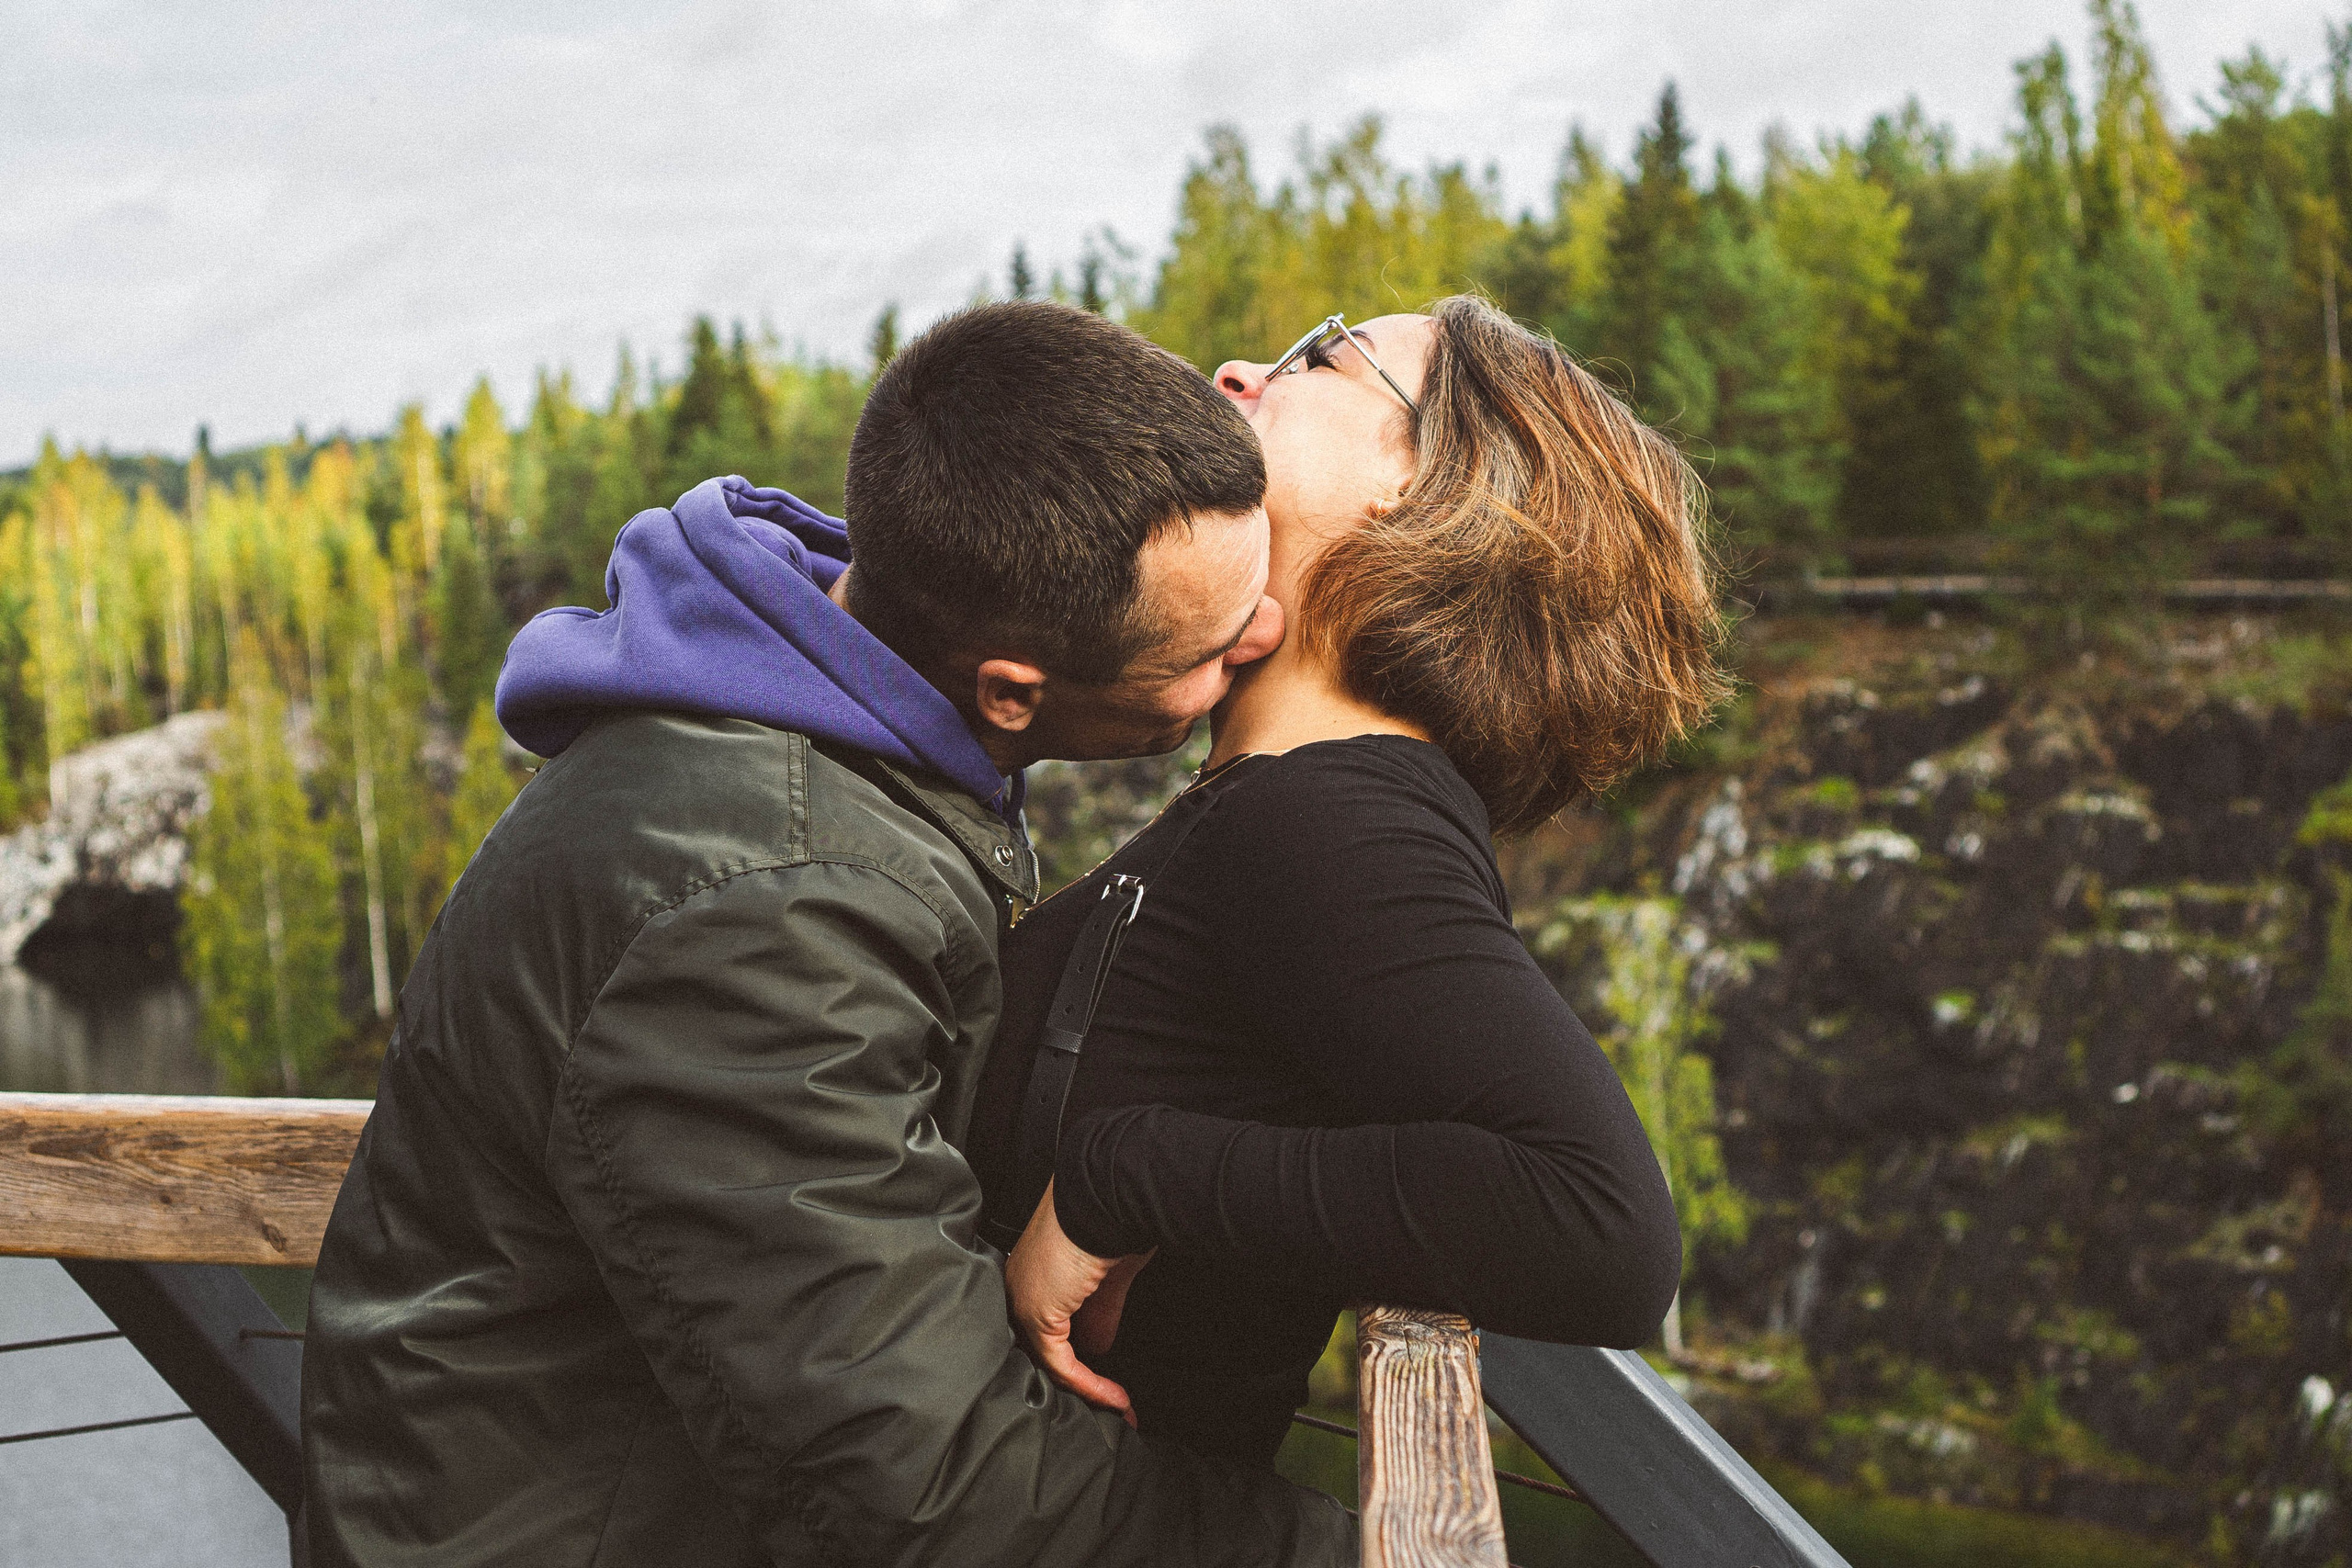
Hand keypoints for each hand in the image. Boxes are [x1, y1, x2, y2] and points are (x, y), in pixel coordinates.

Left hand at [1004, 1180, 1149, 1425]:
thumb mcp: (1110, 1272)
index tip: (1106, 1373)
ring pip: (1049, 1359)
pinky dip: (1090, 1385)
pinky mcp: (1037, 1312)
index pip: (1048, 1324)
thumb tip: (1100, 1346)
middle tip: (1111, 1401)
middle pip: (1043, 1346)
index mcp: (1036, 1268)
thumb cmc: (1114, 1213)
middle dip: (1079, 1379)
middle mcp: (1022, 1283)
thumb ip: (1102, 1310)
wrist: (1109, 1188)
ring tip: (1118, 1407)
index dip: (1078, 1354)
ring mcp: (1024, 1298)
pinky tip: (1114, 1397)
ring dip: (1088, 1389)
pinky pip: (1061, 1363)